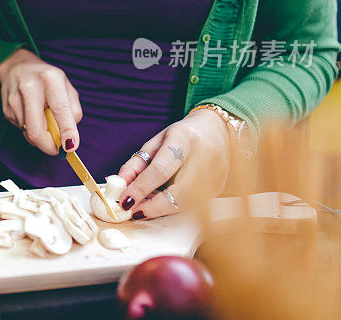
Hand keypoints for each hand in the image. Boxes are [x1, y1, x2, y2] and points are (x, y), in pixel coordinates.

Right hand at [0, 49, 82, 155]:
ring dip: (40, 136)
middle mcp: (30, 87)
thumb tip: (69, 137)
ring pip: (29, 133)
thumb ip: (73, 110)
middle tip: (56, 148)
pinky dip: (30, 129)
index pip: (59, 108)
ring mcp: (14, 99)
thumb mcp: (66, 86)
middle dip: (48, 146)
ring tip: (43, 120)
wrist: (17, 67)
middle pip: (36, 129)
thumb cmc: (46, 79)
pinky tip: (31, 115)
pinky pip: (21, 130)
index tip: (70, 147)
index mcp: (50, 78)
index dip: (66, 130)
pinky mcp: (6, 109)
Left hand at [116, 109, 231, 219]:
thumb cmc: (180, 135)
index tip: (125, 200)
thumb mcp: (155, 143)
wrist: (215, 128)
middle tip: (134, 210)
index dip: (141, 188)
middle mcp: (205, 156)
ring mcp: (216, 173)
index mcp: (184, 138)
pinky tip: (162, 202)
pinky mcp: (220, 187)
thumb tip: (120, 185)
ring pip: (187, 203)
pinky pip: (194, 204)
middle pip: (178, 192)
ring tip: (145, 206)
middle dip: (153, 206)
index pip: (161, 169)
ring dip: (162, 209)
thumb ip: (136, 164)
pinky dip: (174, 206)